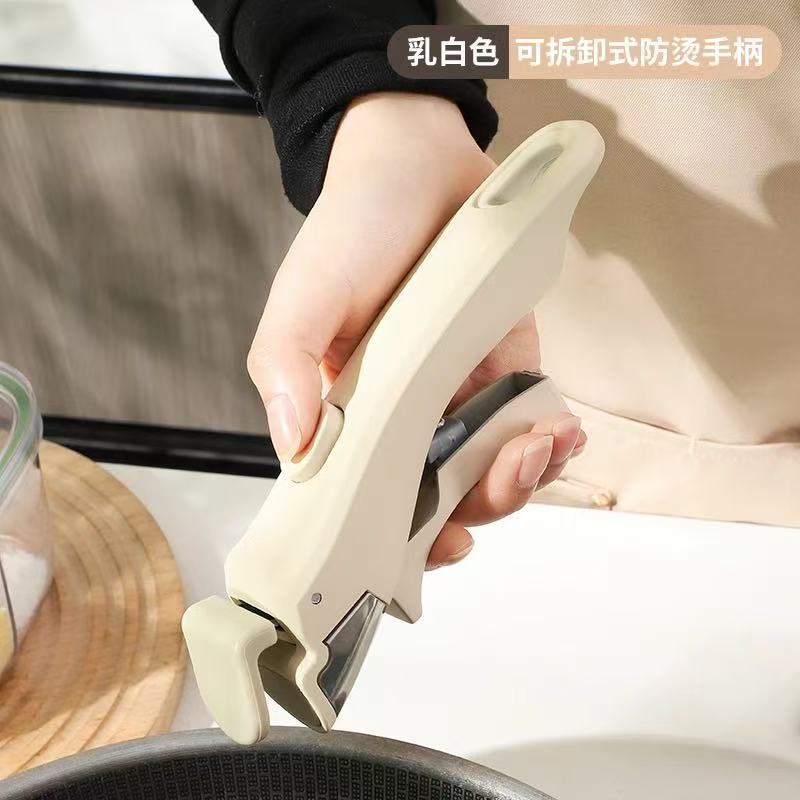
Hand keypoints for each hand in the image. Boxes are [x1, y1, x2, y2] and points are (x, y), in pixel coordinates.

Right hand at [248, 92, 585, 568]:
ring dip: (525, 477)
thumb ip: (288, 367)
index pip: (365, 500)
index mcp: (345, 416)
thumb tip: (295, 447)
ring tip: (543, 445)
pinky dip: (553, 439)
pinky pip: (531, 423)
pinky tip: (564, 430)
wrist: (421, 164)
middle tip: (504, 478)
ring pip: (492, 469)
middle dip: (480, 506)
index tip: (439, 546)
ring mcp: (458, 396)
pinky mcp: (506, 368)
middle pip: (440, 497)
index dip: (400, 539)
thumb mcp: (305, 295)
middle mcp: (402, 417)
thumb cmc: (353, 227)